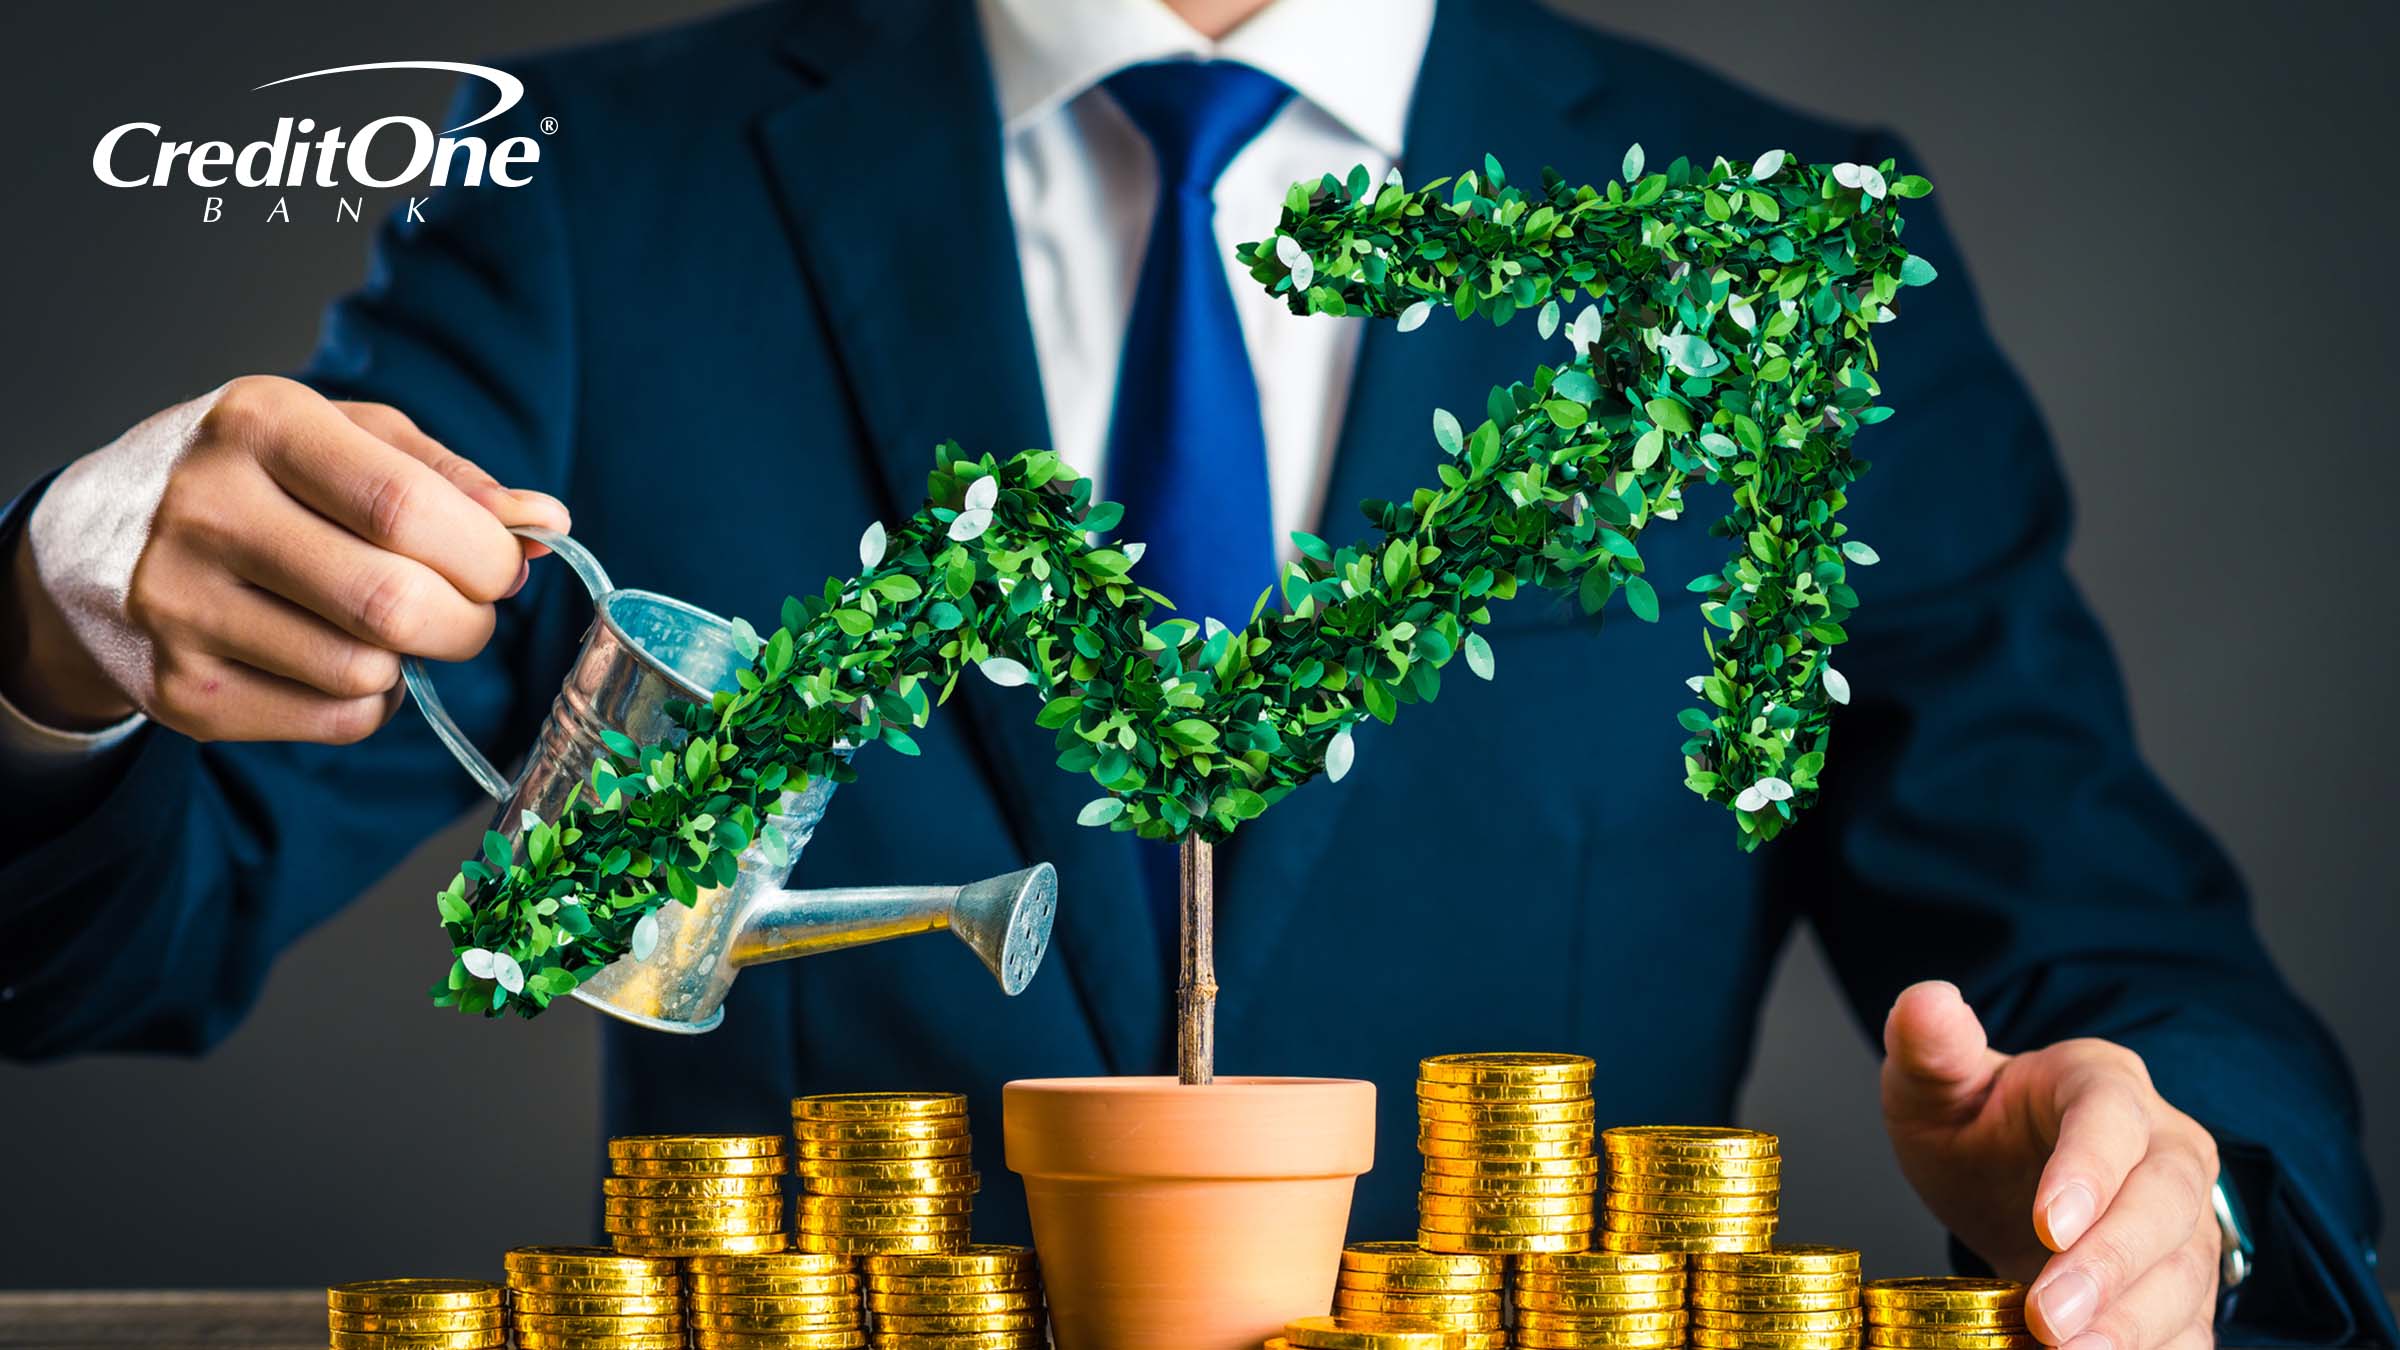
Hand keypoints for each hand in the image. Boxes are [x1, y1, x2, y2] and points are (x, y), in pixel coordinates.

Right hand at [2, 376, 567, 741]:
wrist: (86, 546)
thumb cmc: (247, 479)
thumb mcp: (336, 438)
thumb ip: (446, 476)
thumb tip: (548, 523)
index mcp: (259, 426)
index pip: (405, 506)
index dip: (486, 551)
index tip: (506, 564)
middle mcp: (207, 512)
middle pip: (394, 603)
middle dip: (468, 620)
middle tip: (469, 610)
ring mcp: (182, 608)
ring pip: (369, 672)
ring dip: (413, 662)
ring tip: (386, 627)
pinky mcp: (181, 692)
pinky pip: (335, 721)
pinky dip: (371, 703)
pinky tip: (339, 661)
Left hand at [1881, 981, 2219, 1349]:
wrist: (2011, 1177)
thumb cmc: (1977, 1124)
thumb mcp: (1936, 1086)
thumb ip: (1930, 1049)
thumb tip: (1925, 999)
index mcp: (2101, 1083)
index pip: (2110, 1119)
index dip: (2089, 1171)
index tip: (2049, 1223)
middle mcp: (2164, 1146)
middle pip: (2163, 1201)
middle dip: (2110, 1263)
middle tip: (2051, 1316)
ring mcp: (2186, 1219)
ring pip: (2185, 1270)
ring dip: (2135, 1321)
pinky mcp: (2186, 1282)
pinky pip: (2192, 1323)